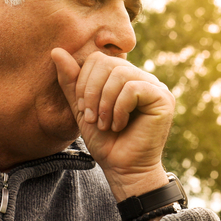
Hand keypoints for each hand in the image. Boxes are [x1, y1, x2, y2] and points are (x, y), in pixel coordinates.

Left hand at [51, 49, 172, 199]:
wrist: (123, 170)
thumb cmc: (106, 142)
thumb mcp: (82, 109)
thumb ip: (71, 81)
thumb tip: (56, 50)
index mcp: (124, 78)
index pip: (99, 59)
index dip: (84, 81)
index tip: (83, 109)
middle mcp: (142, 78)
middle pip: (108, 63)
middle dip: (92, 92)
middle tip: (92, 118)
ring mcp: (155, 86)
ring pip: (120, 74)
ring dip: (105, 103)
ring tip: (105, 124)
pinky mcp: (163, 98)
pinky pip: (133, 88)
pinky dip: (119, 109)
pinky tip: (119, 125)